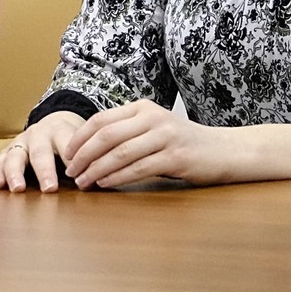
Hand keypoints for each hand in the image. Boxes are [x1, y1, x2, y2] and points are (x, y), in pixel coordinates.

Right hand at [0, 111, 85, 191]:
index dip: (71, 158)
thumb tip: (103, 179)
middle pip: (40, 151)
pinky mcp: (7, 151)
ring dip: (16, 172)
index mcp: (60, 130)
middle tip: (50, 188)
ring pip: (15, 155)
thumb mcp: (83, 142)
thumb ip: (90, 159)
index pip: (66, 143)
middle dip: (44, 170)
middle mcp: (38, 134)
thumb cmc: (71, 140)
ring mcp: (20, 142)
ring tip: (18, 188)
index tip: (77, 176)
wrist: (54, 123)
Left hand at [60, 99, 227, 189]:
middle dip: (83, 155)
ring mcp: (165, 136)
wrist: (224, 151)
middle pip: (106, 135)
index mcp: (142, 108)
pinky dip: (118, 177)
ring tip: (84, 182)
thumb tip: (88, 148)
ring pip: (120, 153)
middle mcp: (152, 117)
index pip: (101, 120)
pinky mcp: (176, 157)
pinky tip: (105, 184)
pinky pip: (138, 168)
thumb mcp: (153, 128)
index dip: (79, 138)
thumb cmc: (183, 143)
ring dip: (97, 170)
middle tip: (70, 172)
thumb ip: (127, 131)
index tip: (66, 155)